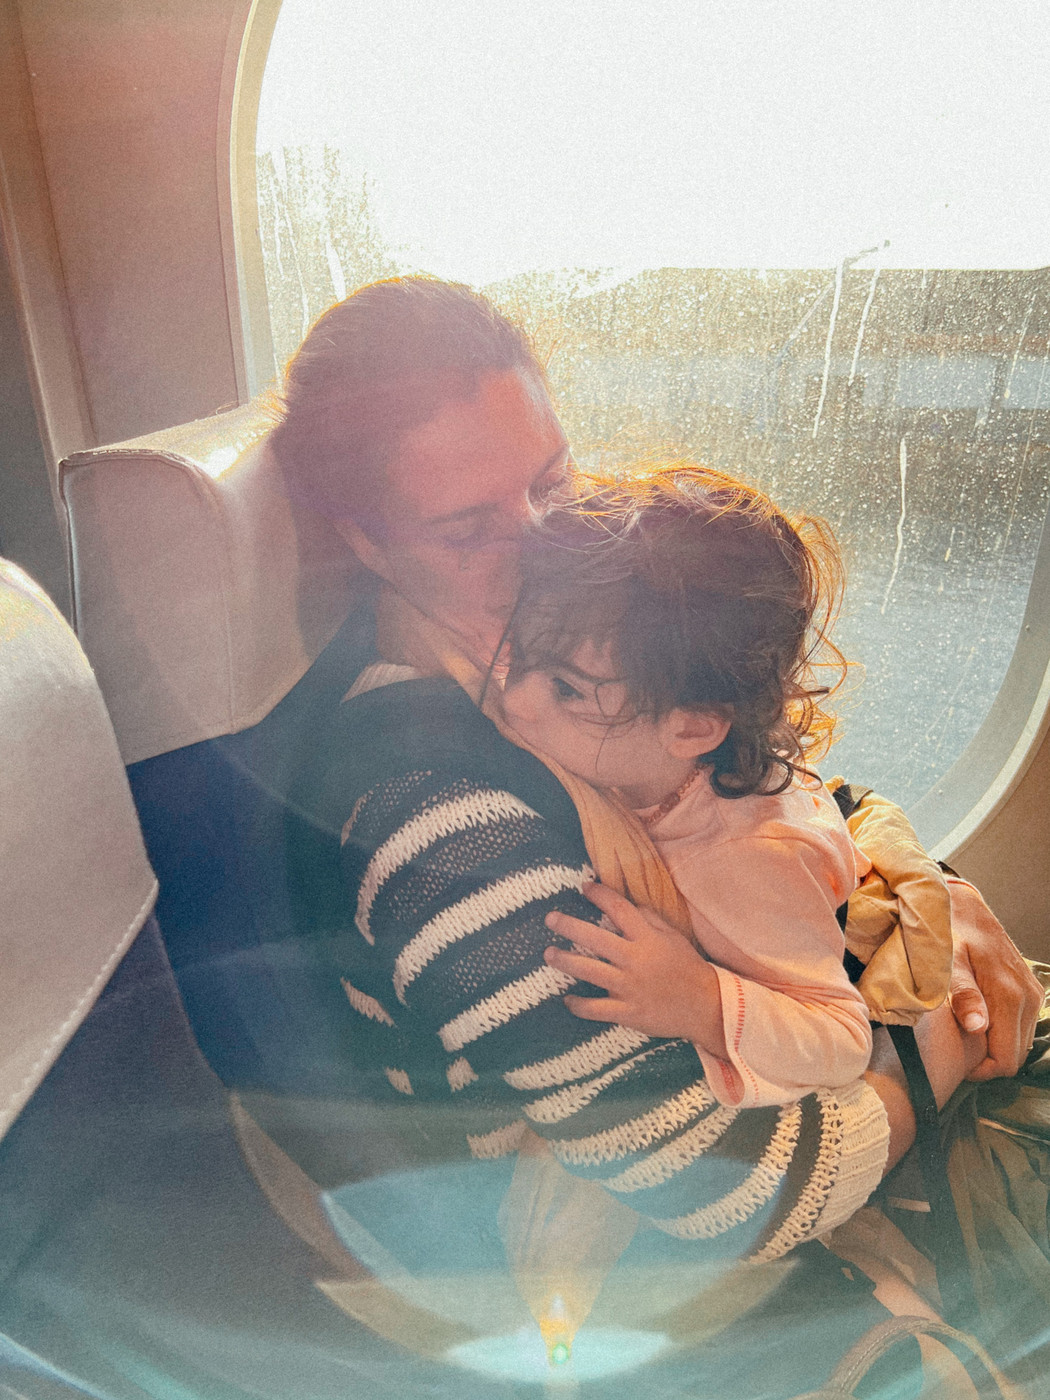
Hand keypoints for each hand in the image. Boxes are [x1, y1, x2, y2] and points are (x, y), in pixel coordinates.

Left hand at [543, 882, 726, 1055]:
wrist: (706, 1007)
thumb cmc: (688, 967)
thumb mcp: (673, 937)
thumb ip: (650, 920)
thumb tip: (630, 904)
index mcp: (647, 939)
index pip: (620, 910)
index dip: (600, 895)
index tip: (584, 886)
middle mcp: (634, 960)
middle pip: (595, 939)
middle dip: (569, 926)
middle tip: (550, 919)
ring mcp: (629, 987)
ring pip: (589, 971)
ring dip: (566, 961)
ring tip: (549, 954)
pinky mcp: (627, 1012)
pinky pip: (596, 1009)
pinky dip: (579, 1005)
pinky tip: (567, 999)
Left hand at [945, 878, 1042, 1079]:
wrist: (964, 907)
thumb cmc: (949, 933)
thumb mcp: (947, 962)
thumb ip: (963, 994)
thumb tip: (978, 1028)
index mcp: (1009, 995)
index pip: (1006, 1060)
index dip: (982, 1070)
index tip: (958, 1063)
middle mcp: (1028, 997)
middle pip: (1016, 1056)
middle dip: (988, 1061)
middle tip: (959, 1051)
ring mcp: (1032, 993)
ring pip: (1020, 1043)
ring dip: (996, 1046)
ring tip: (966, 1034)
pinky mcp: (1030, 990)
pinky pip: (1021, 1026)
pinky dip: (1003, 1032)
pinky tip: (979, 1020)